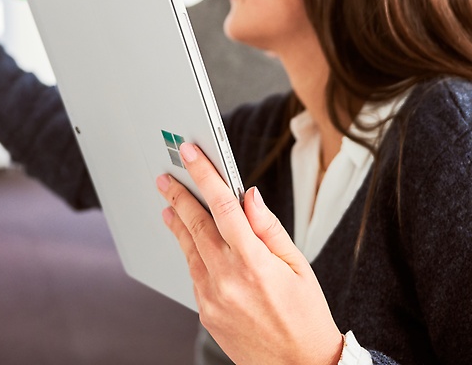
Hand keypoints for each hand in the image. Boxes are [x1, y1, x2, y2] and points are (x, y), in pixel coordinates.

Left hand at [157, 143, 343, 364]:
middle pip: (196, 225)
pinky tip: (190, 243)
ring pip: (189, 250)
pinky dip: (192, 254)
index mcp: (254, 261)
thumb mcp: (298, 265)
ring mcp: (212, 298)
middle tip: (165, 177)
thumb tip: (249, 196)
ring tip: (168, 206)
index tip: (190, 154)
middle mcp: (227, 278)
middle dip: (178, 196)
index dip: (204, 175)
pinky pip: (195, 275)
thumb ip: (270, 227)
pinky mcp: (206, 314)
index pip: (223, 206)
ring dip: (178, 224)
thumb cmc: (306, 316)